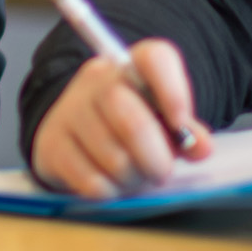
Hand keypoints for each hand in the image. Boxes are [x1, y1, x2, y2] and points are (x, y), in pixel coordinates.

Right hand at [27, 42, 213, 198]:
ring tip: (133, 176)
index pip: (155, 59)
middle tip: (160, 172)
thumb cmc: (128, 128)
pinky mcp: (51, 144)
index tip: (181, 126)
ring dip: (133, 179)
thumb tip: (200, 147)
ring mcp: (69, 111)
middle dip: (155, 159)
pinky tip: (110, 183)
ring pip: (114, 159)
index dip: (173, 92)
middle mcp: (96, 81)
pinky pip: (91, 181)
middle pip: (132, 121)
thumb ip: (187, 134)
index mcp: (131, 68)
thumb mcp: (163, 124)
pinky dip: (110, 191)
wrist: (75, 135)